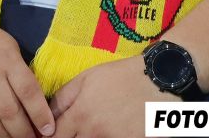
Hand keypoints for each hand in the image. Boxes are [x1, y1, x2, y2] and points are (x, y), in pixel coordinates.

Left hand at [51, 55, 177, 137]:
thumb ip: (64, 96)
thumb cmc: (122, 77)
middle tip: (71, 131)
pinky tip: (109, 132)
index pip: (55, 135)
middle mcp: (94, 132)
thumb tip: (48, 112)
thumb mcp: (88, 77)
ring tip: (91, 130)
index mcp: (80, 113)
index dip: (50, 136)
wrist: (160, 82)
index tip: (50, 134)